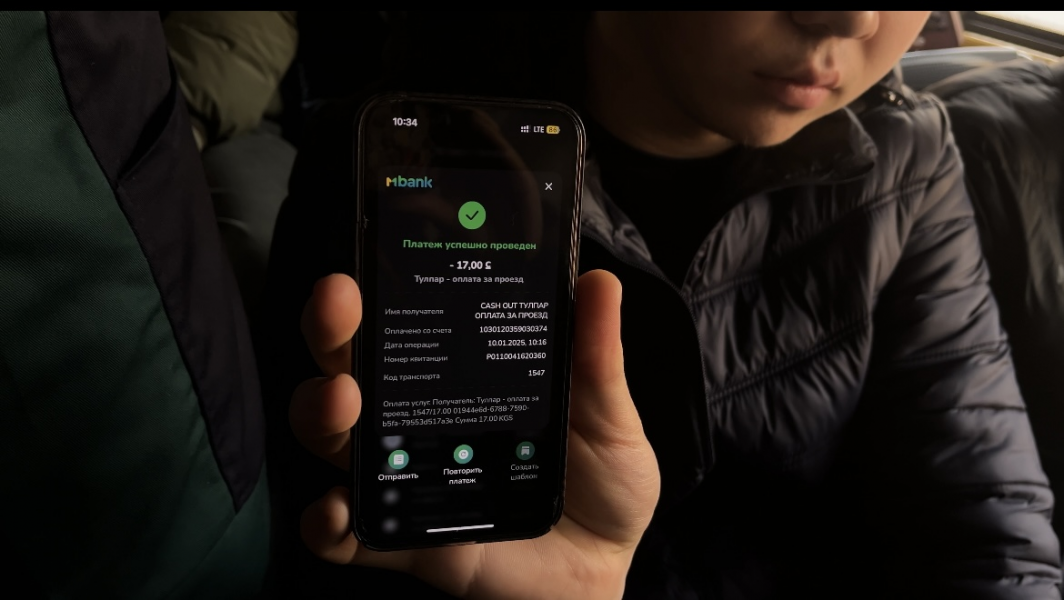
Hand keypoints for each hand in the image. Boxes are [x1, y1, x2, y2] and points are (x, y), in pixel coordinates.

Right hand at [292, 270, 659, 598]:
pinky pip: (345, 536)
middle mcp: (420, 417)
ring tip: (343, 401)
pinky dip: (326, 524)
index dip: (375, 289)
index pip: (404, 321)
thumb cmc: (602, 479)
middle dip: (331, 333)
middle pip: (351, 368)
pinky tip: (336, 510)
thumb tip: (599, 282)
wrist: (602, 566)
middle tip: (339, 309)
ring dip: (320, 414)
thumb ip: (597, 358)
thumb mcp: (608, 416)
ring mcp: (406, 477)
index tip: (367, 264)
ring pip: (335, 439)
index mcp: (462, 376)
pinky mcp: (404, 539)